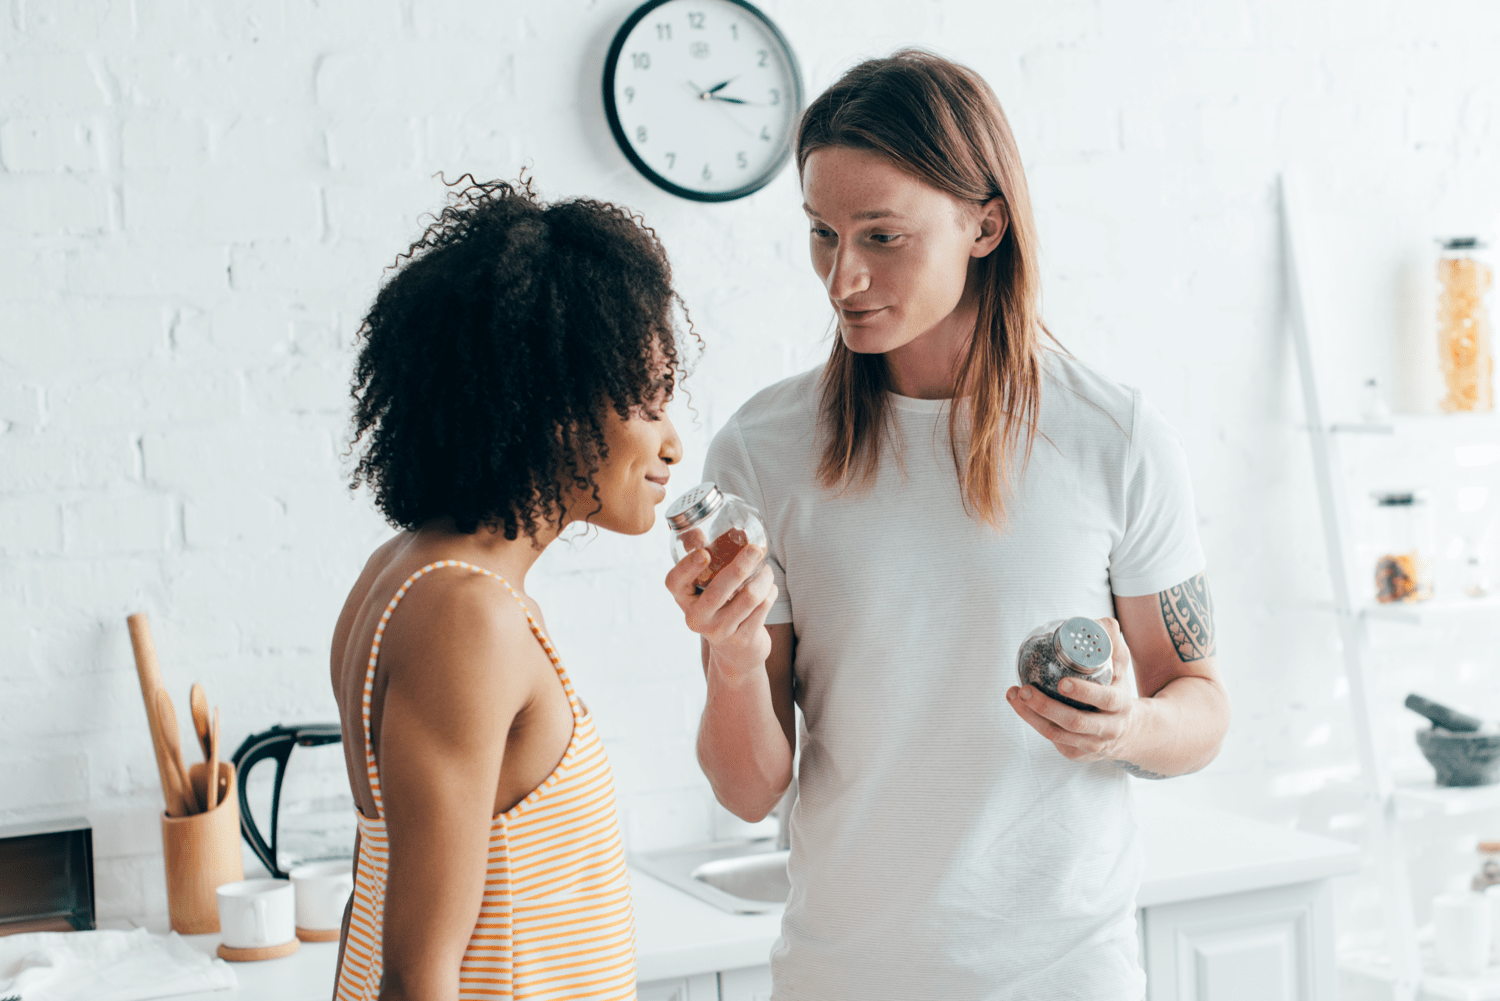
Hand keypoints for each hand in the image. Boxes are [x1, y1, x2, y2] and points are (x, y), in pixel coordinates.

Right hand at [665, 541, 776, 683]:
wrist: (734, 651)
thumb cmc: (717, 604)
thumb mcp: (702, 584)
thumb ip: (697, 554)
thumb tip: (695, 531)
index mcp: (683, 598)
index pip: (675, 582)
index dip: (687, 566)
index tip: (704, 553)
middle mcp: (696, 617)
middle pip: (719, 590)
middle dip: (741, 566)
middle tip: (755, 548)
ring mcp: (719, 631)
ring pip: (748, 598)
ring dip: (763, 578)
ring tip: (767, 569)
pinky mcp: (741, 639)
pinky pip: (762, 609)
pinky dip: (770, 593)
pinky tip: (769, 588)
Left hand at [1006, 617, 1138, 762]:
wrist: (1130, 732)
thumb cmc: (1118, 690)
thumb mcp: (1121, 667)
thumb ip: (1111, 642)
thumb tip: (1100, 623)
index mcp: (1121, 706)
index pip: (1105, 700)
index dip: (1084, 693)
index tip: (1062, 682)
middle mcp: (1108, 729)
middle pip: (1075, 722)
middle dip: (1045, 706)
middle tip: (1025, 688)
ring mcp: (1091, 745)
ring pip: (1057, 734)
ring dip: (1031, 715)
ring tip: (1015, 694)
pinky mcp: (1075, 754)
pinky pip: (1051, 740)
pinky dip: (1033, 723)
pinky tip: (1020, 706)